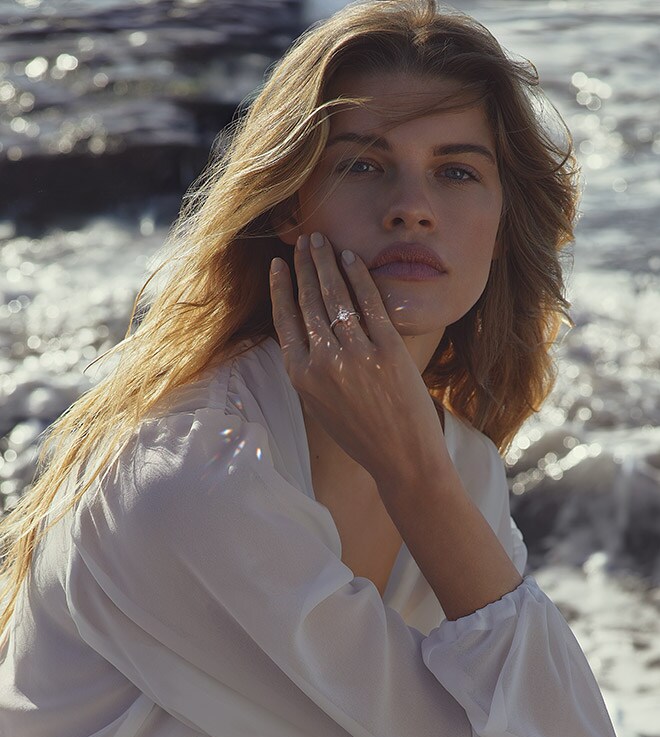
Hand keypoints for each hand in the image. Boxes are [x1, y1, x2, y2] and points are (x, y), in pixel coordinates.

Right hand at [269, 232, 445, 481]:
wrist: (401, 456)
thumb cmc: (361, 434)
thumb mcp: (320, 406)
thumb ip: (308, 369)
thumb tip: (303, 331)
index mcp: (301, 376)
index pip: (285, 320)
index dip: (280, 288)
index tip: (278, 264)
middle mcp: (323, 362)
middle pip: (308, 301)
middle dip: (304, 265)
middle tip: (304, 240)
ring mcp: (355, 354)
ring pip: (334, 297)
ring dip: (325, 263)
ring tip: (322, 241)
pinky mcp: (387, 349)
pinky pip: (368, 303)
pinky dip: (358, 277)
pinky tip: (351, 259)